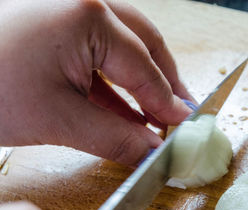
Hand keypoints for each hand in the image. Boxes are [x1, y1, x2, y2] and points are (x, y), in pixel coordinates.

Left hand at [0, 0, 193, 165]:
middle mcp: (85, 1)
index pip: (144, 67)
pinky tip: (125, 107)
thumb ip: (115, 136)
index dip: (167, 102)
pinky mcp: (56, 23)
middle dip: (165, 81)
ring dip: (143, 80)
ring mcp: (69, 8)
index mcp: (88, 15)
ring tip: (157, 111)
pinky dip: (116, 80)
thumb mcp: (57, 118)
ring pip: (126, 43)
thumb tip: (152, 151)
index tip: (184, 126)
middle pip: (145, 43)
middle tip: (179, 113)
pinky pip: (100, 50)